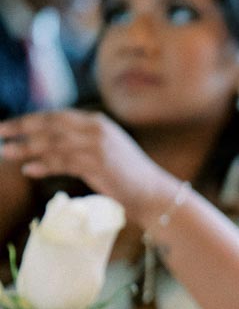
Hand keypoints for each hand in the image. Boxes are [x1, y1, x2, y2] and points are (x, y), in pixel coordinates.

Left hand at [0, 110, 171, 222]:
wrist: (153, 192)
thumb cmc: (127, 176)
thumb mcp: (103, 152)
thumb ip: (79, 142)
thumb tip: (47, 143)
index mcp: (96, 122)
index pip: (56, 116)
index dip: (30, 119)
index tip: (8, 125)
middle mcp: (96, 129)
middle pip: (51, 125)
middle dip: (22, 127)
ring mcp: (98, 145)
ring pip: (54, 143)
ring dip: (27, 148)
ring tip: (6, 153)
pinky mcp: (98, 164)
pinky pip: (64, 162)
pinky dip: (45, 165)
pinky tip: (29, 169)